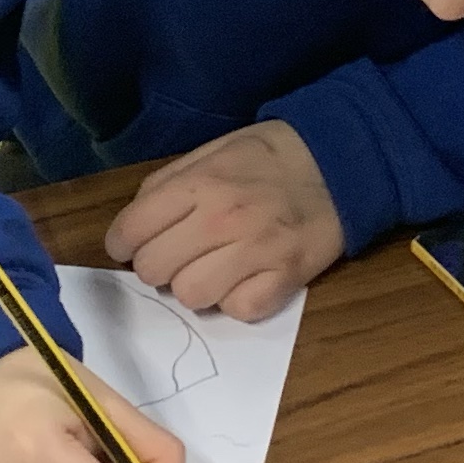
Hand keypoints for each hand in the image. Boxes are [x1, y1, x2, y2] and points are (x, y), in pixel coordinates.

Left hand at [103, 121, 343, 317]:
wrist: (341, 158)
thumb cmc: (268, 156)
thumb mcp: (211, 151)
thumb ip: (168, 183)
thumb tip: (133, 225)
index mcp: (199, 183)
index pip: (131, 231)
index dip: (123, 243)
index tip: (133, 246)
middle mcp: (222, 218)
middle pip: (154, 270)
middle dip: (158, 266)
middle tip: (177, 256)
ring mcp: (257, 250)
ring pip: (191, 296)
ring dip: (195, 286)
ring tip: (212, 268)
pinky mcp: (287, 276)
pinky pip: (239, 310)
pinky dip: (236, 301)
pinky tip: (244, 279)